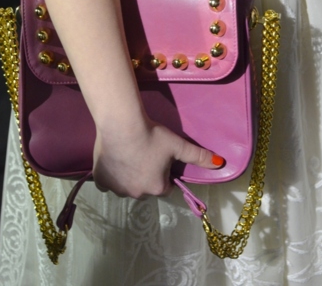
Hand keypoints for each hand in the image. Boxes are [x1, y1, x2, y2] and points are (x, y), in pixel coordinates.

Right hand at [93, 119, 222, 197]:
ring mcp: (117, 189)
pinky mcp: (101, 181)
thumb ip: (198, 156)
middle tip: (145, 155)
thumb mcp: (178, 145)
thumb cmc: (152, 136)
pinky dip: (111, 175)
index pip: (165, 187)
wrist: (121, 126)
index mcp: (158, 188)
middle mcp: (137, 194)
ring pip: (126, 186)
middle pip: (145, 188)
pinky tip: (115, 160)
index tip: (160, 160)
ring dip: (129, 176)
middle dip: (146, 176)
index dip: (164, 173)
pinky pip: (108, 183)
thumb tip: (220, 164)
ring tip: (129, 155)